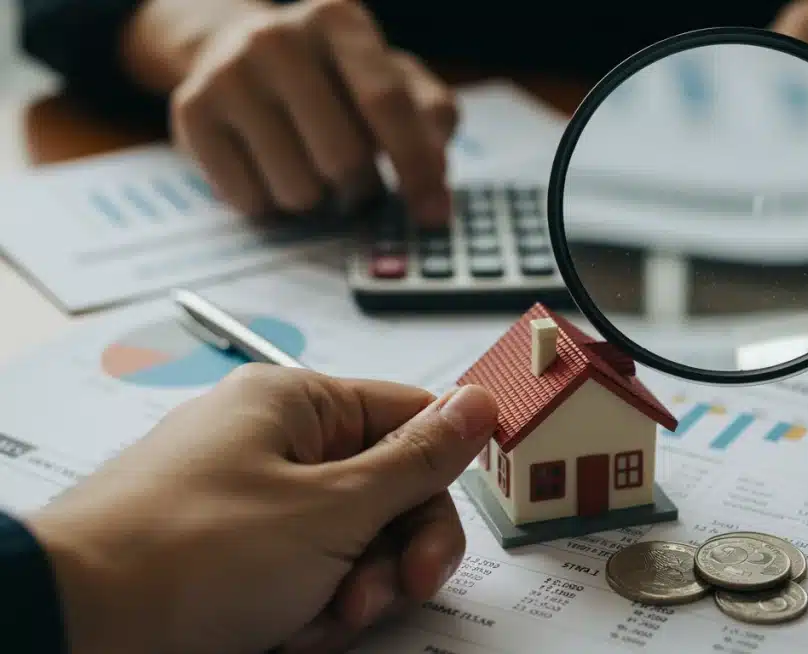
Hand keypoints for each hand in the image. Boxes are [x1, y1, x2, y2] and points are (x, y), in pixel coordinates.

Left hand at [27, 365, 497, 653]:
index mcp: (296, 402)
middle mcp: (273, 442)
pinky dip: (310, 609)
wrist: (75, 628)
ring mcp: (252, 501)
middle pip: (385, 488)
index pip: (408, 416)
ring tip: (322, 619)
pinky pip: (305, 573)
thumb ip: (418, 459)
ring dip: (354, 588)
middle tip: (397, 587)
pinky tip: (288, 631)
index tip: (448, 527)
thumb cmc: (187, 553)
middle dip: (396, 551)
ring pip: (350, 540)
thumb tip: (478, 404)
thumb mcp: (334, 507)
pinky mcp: (232, 554)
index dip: (441, 473)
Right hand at [162, 0, 455, 221]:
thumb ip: (430, 117)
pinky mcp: (190, 111)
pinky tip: (269, 169)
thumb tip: (436, 179)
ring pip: (298, 189)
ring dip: (316, 201)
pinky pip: (250, 200)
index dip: (417, 168)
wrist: (238, 52)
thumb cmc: (336, 78)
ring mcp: (228, 72)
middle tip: (358, 183)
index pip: (387, 104)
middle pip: (343, 157)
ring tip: (310, 168)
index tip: (433, 216)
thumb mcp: (394, 79)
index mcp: (339, 18)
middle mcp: (277, 36)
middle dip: (362, 189)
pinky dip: (270, 204)